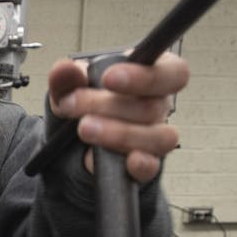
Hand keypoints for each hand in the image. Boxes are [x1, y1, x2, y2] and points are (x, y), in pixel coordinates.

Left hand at [46, 53, 188, 182]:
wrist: (72, 144)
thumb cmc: (84, 102)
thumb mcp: (70, 88)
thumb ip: (68, 77)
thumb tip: (64, 68)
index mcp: (152, 76)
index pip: (172, 72)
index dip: (144, 76)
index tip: (109, 78)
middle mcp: (160, 107)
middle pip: (154, 107)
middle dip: (109, 106)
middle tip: (73, 104)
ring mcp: (156, 138)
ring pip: (157, 138)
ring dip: (120, 134)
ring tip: (84, 129)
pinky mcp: (146, 165)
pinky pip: (153, 167)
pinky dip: (141, 165)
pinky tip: (127, 161)